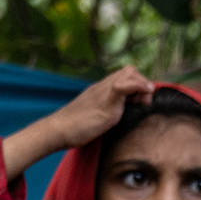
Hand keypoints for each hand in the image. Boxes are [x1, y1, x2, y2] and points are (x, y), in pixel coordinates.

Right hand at [1, 66, 153, 174]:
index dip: (137, 84)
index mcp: (101, 89)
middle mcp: (103, 87)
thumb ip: (107, 112)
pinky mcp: (105, 102)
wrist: (57, 129)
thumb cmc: (74, 127)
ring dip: (142, 85)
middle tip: (143, 102)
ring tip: (143, 103)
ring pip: (129, 73)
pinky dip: (137, 87)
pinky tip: (141, 99)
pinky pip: (124, 86)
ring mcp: (104, 92)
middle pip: (130, 70)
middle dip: (142, 83)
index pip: (125, 75)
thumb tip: (120, 117)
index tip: (140, 101)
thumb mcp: (95, 116)